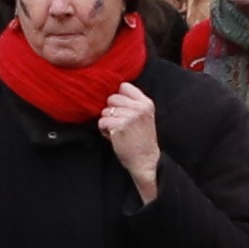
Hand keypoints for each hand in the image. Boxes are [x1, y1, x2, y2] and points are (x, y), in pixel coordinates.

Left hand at [96, 81, 162, 197]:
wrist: (146, 160)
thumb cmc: (142, 140)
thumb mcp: (145, 116)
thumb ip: (133, 104)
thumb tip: (112, 94)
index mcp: (146, 103)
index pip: (125, 86)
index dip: (119, 97)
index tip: (122, 108)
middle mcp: (139, 108)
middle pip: (112, 98)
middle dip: (112, 110)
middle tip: (119, 122)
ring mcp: (129, 116)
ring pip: (105, 111)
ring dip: (107, 121)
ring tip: (117, 131)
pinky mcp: (119, 126)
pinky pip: (101, 122)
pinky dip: (104, 130)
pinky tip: (113, 136)